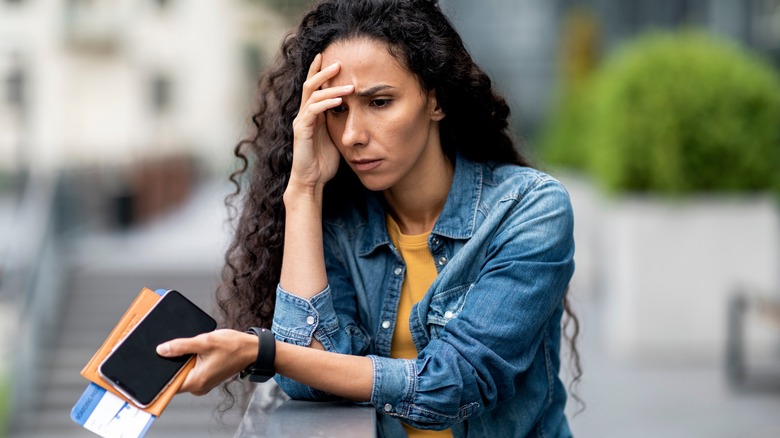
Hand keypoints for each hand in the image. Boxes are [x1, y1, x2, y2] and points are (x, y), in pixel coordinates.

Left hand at [156, 329, 256, 395]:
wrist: (251, 349)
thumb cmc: (233, 347)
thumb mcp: (205, 342)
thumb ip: (180, 346)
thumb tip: (161, 350)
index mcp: (196, 382)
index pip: (168, 384)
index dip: (161, 372)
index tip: (158, 361)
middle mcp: (198, 387)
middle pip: (175, 377)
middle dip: (175, 362)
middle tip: (184, 349)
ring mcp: (203, 384)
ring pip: (184, 372)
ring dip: (185, 360)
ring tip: (196, 350)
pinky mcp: (206, 378)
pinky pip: (192, 371)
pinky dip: (192, 361)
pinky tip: (200, 352)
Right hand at [290, 53, 353, 190]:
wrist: (311, 181)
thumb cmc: (324, 162)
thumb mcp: (336, 137)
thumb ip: (340, 123)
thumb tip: (357, 112)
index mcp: (311, 115)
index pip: (314, 88)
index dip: (320, 72)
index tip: (333, 58)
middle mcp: (303, 115)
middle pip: (310, 85)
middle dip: (323, 72)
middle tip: (339, 62)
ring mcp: (301, 122)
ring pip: (312, 96)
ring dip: (330, 88)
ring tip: (348, 84)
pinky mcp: (301, 132)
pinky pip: (312, 112)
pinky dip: (325, 104)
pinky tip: (339, 100)